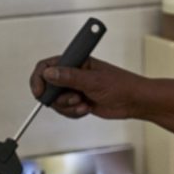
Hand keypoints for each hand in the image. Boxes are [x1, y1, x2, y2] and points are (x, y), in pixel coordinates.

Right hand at [29, 56, 145, 118]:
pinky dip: (74, 112)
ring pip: (56, 101)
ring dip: (68, 106)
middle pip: (48, 86)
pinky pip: (65, 110)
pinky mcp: (78, 100)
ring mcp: (75, 87)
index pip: (48, 65)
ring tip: (83, 103)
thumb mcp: (94, 81)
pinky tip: (87, 108)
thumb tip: (49, 73)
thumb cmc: (122, 85)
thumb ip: (70, 77)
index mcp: (77, 61)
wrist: (134, 102)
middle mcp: (73, 73)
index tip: (40, 91)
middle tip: (73, 99)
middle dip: (58, 97)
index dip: (40, 78)